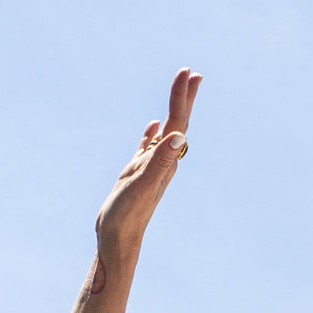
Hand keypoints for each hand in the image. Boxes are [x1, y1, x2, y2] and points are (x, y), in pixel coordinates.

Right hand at [94, 69, 200, 252]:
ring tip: (180, 92)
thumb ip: (161, 160)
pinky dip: (152, 133)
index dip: (181, 96)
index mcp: (166, 160)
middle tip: (194, 74)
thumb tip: (179, 136)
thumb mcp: (142, 184)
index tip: (187, 72)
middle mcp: (163, 161)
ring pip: (166, 131)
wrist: (118, 239)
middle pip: (178, 123)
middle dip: (185, 97)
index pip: (178, 122)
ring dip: (173, 110)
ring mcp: (151, 167)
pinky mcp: (137, 173)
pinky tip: (153, 126)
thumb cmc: (128, 214)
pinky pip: (148, 147)